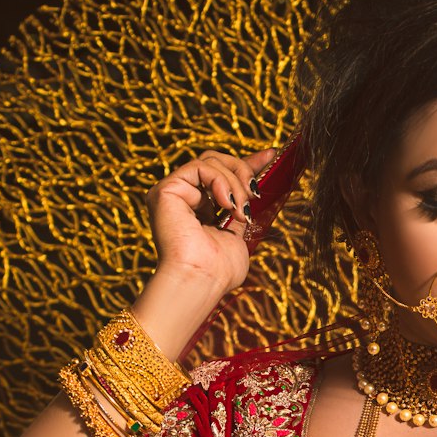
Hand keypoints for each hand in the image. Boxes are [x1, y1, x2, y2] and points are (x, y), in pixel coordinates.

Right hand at [145, 146, 276, 299]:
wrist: (202, 280)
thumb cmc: (219, 270)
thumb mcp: (238, 235)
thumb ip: (241, 210)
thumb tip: (254, 189)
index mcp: (198, 209)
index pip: (221, 175)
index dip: (247, 163)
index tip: (271, 155)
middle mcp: (183, 198)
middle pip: (216, 161)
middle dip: (242, 170)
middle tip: (254, 192)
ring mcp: (172, 193)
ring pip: (210, 162)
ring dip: (235, 183)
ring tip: (240, 210)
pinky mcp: (165, 190)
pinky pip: (200, 167)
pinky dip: (220, 181)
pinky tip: (227, 204)